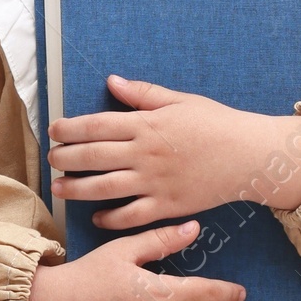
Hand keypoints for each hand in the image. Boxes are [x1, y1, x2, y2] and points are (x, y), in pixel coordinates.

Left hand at [49, 74, 300, 227]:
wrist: (249, 156)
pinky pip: (131, 216)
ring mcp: (155, 182)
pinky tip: (96, 217)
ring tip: (59, 188)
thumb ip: (143, 94)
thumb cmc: (217, 123)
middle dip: (66, 158)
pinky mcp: (167, 205)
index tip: (54, 130)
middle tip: (51, 159)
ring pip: (105, 188)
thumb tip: (111, 82)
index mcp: (147, 124)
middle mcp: (146, 154)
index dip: (70, 128)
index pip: (97, 125)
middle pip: (93, 157)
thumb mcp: (180, 101)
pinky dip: (110, 218)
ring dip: (77, 189)